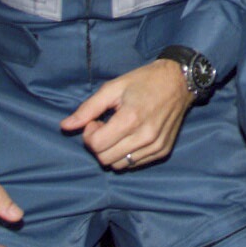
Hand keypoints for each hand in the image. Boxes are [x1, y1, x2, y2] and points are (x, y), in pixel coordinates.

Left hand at [61, 60, 195, 169]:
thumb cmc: (144, 81)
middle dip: (98, 144)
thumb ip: (88, 108)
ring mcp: (155, 146)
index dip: (89, 134)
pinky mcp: (162, 151)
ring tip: (119, 131)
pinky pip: (134, 164)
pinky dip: (127, 154)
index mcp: (131, 118)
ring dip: (112, 151)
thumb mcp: (113, 87)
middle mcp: (145, 136)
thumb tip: (65, 126)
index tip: (96, 121)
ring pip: (119, 165)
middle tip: (105, 126)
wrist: (180, 81)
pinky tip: (132, 136)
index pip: (96, 145)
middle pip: (105, 159)